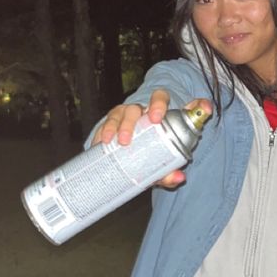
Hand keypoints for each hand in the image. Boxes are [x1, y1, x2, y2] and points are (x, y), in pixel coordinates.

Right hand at [93, 90, 212, 187]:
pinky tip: (97, 145)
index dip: (158, 104)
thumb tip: (178, 178)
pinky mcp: (108, 126)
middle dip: (129, 123)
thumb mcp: (163, 160)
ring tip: (109, 141)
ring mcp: (122, 117)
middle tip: (126, 140)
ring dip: (112, 127)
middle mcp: (139, 112)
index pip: (159, 98)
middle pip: (133, 109)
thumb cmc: (155, 151)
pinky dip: (99, 135)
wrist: (137, 154)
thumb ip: (170, 169)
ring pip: (116, 115)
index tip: (156, 118)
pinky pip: (102, 126)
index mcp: (157, 113)